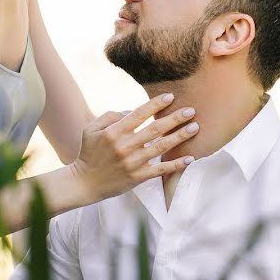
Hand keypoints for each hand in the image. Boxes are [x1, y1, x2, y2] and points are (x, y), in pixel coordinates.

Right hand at [69, 93, 197, 202]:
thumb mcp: (91, 129)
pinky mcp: (137, 177)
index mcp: (113, 132)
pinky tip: (190, 158)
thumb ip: (111, 116)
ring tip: (195, 128)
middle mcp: (124, 146)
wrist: (85, 183)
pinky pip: (160, 170)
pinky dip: (176, 165)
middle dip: (175, 119)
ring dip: (180, 137)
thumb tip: (132, 111)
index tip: (171, 96)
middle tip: (191, 110)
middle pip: (155, 129)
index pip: (139, 114)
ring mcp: (132, 163)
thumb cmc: (89, 152)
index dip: (156, 104)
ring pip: (161, 147)